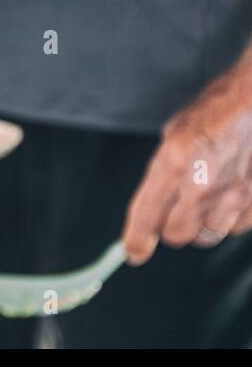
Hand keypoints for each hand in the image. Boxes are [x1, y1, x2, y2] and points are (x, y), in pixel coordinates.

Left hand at [122, 67, 251, 264]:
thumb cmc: (214, 113)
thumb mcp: (173, 136)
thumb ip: (162, 171)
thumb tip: (152, 204)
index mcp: (173, 164)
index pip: (146, 215)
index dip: (136, 239)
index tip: (133, 253)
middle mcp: (200, 185)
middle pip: (175, 234)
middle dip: (169, 228)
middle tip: (172, 213)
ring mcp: (231, 196)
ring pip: (205, 236)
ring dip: (199, 225)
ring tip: (204, 200)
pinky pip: (234, 228)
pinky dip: (228, 220)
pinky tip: (227, 198)